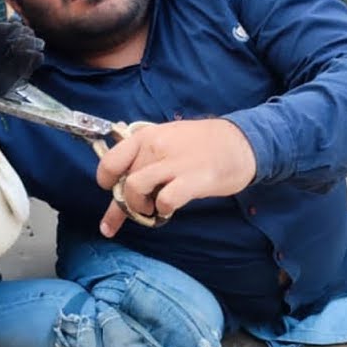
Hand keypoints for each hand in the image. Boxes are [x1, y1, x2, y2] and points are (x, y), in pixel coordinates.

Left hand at [95, 118, 255, 236]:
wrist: (241, 143)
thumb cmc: (203, 144)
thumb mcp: (168, 138)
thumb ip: (145, 155)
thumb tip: (120, 181)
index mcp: (146, 136)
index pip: (110, 160)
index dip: (106, 180)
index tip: (111, 190)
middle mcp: (156, 146)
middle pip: (123, 181)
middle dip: (126, 203)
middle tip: (141, 209)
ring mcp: (174, 162)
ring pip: (135, 188)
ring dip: (139, 206)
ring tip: (154, 209)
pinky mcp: (193, 179)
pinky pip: (165, 199)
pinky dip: (163, 210)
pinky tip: (170, 210)